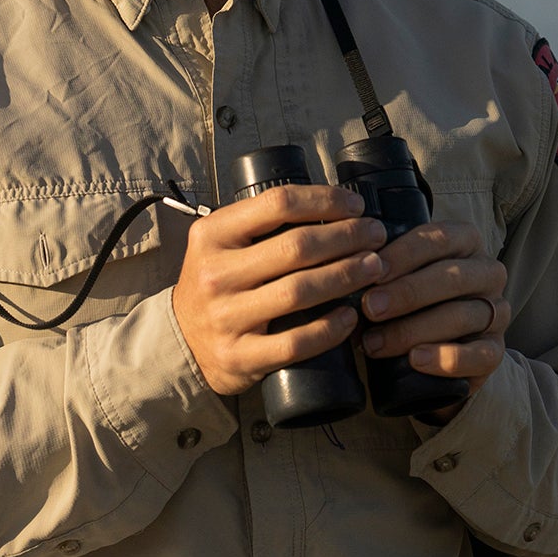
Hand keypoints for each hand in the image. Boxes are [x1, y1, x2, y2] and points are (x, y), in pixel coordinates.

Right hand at [172, 185, 388, 396]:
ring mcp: (226, 317)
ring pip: (299, 292)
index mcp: (213, 234)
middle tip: (376, 235)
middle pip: (296, 247)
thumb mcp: (221, 242)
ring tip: (375, 266)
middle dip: (347, 237)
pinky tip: (350, 316)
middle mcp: (215, 273)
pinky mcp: (239, 356)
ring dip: (346, 276)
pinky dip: (329, 329)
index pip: (278, 203)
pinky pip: (294, 343)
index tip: (356, 206)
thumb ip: (261, 222)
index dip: (325, 200)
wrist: (181, 340)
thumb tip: (334, 205)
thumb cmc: (217, 282)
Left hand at [357, 222, 509, 413]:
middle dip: (406, 292)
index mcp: (465, 242)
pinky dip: (445, 358)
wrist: (433, 351)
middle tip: (368, 308)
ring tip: (376, 343)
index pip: (438, 238)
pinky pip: (479, 354)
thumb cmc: (407, 301)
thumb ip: (380, 266)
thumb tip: (341, 269)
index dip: (403, 253)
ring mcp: (497, 312)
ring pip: (462, 315)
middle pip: (451, 276)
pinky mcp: (495, 351)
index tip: (370, 269)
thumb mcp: (398, 274)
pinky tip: (415, 360)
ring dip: (414, 329)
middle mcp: (487, 272)